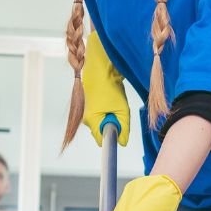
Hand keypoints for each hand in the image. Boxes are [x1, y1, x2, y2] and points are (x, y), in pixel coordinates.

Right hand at [82, 31, 129, 147]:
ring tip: (115, 104)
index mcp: (92, 120)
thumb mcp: (122, 109)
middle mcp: (86, 119)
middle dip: (112, 126)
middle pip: (102, 132)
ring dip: (110, 118)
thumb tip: (123, 142)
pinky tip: (110, 100)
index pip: (102, 141)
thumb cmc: (110, 87)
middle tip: (119, 113)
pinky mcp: (89, 107)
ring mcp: (87, 112)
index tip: (120, 133)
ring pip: (101, 123)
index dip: (112, 138)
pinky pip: (100, 116)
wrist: (101, 68)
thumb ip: (123, 128)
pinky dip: (107, 111)